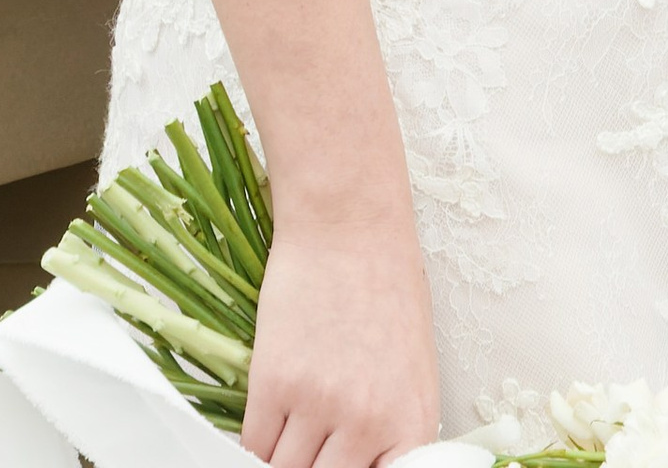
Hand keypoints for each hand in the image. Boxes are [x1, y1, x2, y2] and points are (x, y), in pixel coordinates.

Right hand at [241, 207, 441, 467]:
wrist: (350, 224)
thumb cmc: (387, 286)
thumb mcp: (411, 367)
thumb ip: (392, 429)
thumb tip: (366, 464)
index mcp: (412, 421)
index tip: (337, 466)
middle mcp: (368, 422)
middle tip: (314, 448)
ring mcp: (319, 405)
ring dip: (285, 456)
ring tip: (294, 431)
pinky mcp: (275, 382)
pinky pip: (255, 445)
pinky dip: (259, 442)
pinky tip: (271, 420)